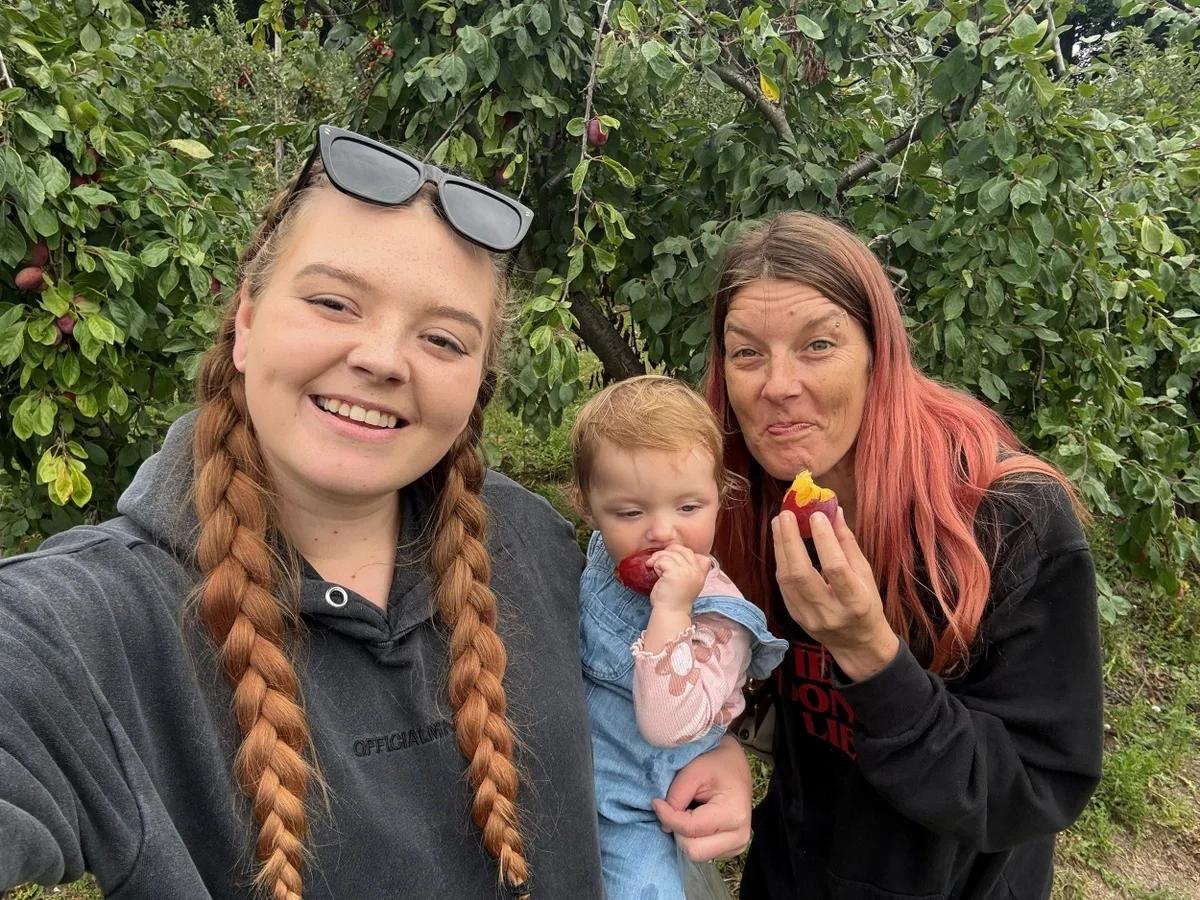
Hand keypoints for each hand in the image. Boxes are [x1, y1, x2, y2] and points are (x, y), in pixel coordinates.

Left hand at [648, 543, 711, 614]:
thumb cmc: (673, 600)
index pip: (701, 556)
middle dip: (670, 552)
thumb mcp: (686, 584)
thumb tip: (675, 555)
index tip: (674, 563)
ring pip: (671, 553)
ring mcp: (687, 571)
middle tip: (659, 560)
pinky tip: (654, 571)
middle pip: (684, 550)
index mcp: (701, 575)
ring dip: (659, 558)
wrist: (669, 614)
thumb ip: (688, 571)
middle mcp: (696, 572)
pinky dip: (656, 564)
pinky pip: (663, 560)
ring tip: (655, 568)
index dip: (685, 555)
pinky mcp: (675, 573)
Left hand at [652, 735, 751, 861]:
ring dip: (684, 836)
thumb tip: (664, 824)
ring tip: (687, 813)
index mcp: (733, 814)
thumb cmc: (715, 764)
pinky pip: (704, 853)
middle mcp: (739, 836)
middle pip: (693, 851)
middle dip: (677, 831)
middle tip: (674, 810)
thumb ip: (676, 797)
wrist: (735, 767)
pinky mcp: (732, 850)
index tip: (656, 802)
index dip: (668, 817)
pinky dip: (693, 839)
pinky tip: (697, 820)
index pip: (690, 829)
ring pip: (697, 855)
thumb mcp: (693, 771)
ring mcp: (737, 846)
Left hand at [772, 506, 899, 681]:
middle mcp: (829, 612)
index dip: (824, 539)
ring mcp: (808, 617)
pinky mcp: (795, 617)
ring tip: (779, 523)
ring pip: (787, 580)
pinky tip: (781, 544)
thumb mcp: (866, 575)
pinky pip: (783, 586)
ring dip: (780, 548)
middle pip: (802, 574)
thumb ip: (848, 544)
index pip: (835, 567)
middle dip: (790, 541)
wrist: (858, 645)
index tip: (816, 515)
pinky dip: (781, 562)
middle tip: (786, 514)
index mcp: (855, 601)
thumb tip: (834, 512)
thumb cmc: (867, 605)